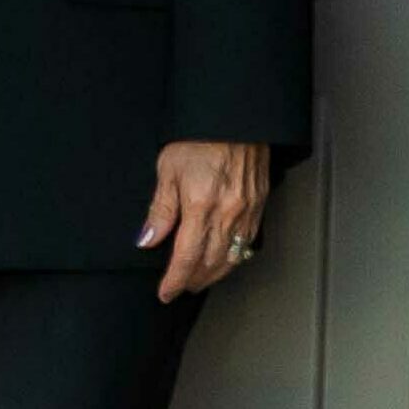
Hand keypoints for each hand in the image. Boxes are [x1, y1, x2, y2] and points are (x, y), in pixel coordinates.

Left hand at [143, 137, 271, 296]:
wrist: (235, 116)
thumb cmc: (200, 136)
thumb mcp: (168, 170)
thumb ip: (160, 210)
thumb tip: (148, 240)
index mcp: (201, 205)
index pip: (187, 257)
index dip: (174, 280)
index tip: (165, 292)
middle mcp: (228, 212)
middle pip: (210, 263)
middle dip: (193, 281)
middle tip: (179, 288)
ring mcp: (247, 210)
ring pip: (232, 257)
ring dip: (214, 274)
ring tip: (199, 279)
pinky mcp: (260, 204)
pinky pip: (248, 241)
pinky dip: (234, 257)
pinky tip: (224, 258)